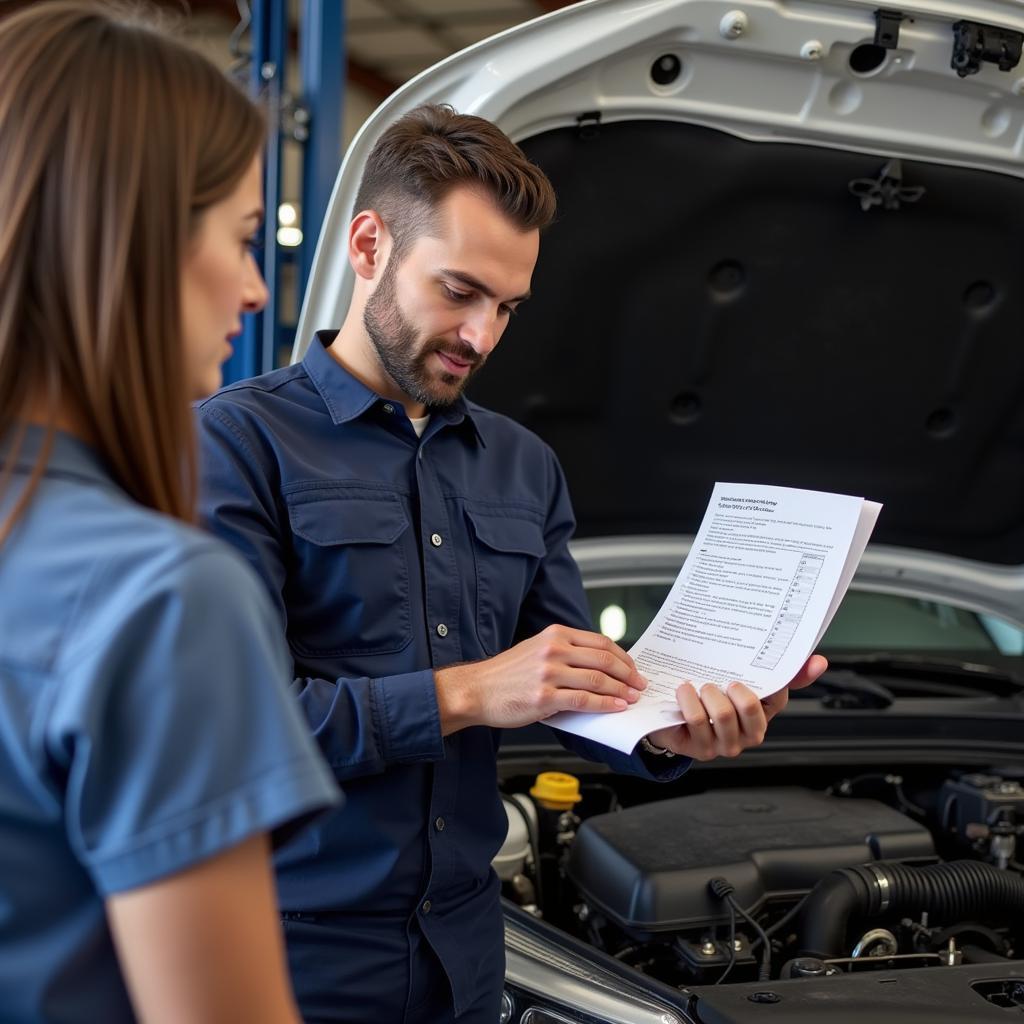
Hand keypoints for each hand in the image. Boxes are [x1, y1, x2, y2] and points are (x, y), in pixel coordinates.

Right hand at [435, 624, 646, 733]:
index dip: (623, 657)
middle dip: (628, 674)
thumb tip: (599, 667)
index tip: (633, 668)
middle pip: (604, 659)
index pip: (600, 642)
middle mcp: (554, 649)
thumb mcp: (537, 650)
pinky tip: (615, 707)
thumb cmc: (505, 674)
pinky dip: (605, 704)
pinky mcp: (544, 697)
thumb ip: (566, 653)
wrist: (476, 690)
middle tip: (639, 684)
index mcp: (555, 635)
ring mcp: (549, 673)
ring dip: (621, 690)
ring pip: (598, 679)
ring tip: (632, 698)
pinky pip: (584, 700)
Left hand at [645, 654, 827, 760]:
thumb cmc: (712, 699)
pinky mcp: (703, 749)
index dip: (768, 680)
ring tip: (700, 687)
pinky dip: (688, 700)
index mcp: (764, 714)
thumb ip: (778, 672)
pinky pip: (697, 719)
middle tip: (721, 681)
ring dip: (707, 693)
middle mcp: (750, 733)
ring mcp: (727, 744)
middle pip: (750, 707)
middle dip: (732, 689)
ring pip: (722, 714)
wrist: (676, 722)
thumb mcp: (741, 680)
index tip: (760, 665)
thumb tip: (819, 662)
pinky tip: (684, 692)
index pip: (777, 695)